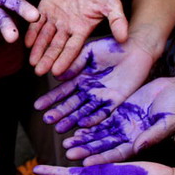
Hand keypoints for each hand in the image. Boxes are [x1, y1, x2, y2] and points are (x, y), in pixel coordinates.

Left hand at [26, 0, 127, 75]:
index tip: (57, 71)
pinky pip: (37, 23)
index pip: (72, 49)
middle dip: (47, 59)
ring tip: (32, 62)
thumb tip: (124, 38)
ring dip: (38, 49)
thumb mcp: (112, 3)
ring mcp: (55, 20)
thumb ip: (117, 20)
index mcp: (81, 31)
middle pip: (55, 47)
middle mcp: (66, 29)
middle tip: (39, 72)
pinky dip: (32, 33)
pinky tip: (27, 43)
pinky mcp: (45, 9)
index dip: (64, 60)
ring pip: (45, 37)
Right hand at [34, 37, 152, 133]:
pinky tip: (82, 125)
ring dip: (71, 120)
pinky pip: (103, 112)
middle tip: (47, 121)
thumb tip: (57, 76)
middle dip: (59, 113)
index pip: (62, 91)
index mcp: (79, 78)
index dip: (50, 99)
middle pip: (70, 104)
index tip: (37, 106)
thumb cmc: (111, 46)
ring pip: (83, 111)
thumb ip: (74, 63)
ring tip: (59, 128)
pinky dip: (92, 119)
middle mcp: (88, 90)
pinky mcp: (115, 100)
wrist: (136, 47)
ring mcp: (101, 96)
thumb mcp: (89, 52)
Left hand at [63, 77, 174, 164]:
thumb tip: (139, 147)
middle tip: (68, 153)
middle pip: (103, 146)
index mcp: (140, 142)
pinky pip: (99, 120)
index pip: (117, 154)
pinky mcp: (117, 113)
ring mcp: (121, 125)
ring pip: (98, 134)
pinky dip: (87, 124)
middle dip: (86, 150)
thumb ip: (153, 135)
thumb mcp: (168, 121)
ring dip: (82, 139)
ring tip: (66, 142)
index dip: (102, 159)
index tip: (86, 164)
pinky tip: (74, 127)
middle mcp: (127, 136)